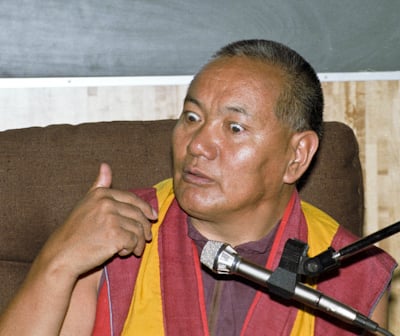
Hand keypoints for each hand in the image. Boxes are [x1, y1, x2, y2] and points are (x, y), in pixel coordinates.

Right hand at [39, 163, 157, 278]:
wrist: (62, 254)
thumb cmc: (75, 231)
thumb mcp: (86, 203)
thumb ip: (99, 185)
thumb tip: (105, 165)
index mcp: (101, 193)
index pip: (132, 198)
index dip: (146, 208)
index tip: (153, 216)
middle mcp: (106, 203)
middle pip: (138, 214)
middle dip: (145, 227)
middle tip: (147, 238)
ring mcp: (111, 218)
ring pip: (138, 229)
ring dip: (138, 241)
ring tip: (134, 249)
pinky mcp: (115, 235)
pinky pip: (134, 241)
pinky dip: (131, 249)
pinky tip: (122, 253)